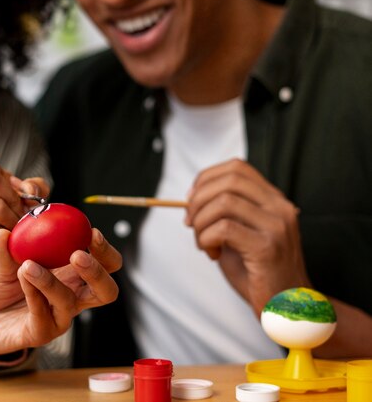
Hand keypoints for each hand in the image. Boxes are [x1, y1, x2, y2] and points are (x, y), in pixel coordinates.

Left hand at [0, 227, 120, 357]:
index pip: (105, 264)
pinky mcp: (40, 334)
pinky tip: (22, 277)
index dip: (105, 250)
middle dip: (97, 272)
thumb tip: (6, 229)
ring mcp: (58, 318)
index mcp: (72, 275)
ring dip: (51, 281)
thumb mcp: (2, 261)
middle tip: (77, 254)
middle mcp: (72, 297)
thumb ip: (9, 246)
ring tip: (29, 265)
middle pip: (106, 291)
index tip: (91, 232)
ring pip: (69, 302)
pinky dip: (33, 294)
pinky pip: (42, 316)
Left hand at [185, 159, 311, 314]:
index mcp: (274, 200)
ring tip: (203, 243)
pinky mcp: (267, 247)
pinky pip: (224, 228)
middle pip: (228, 180)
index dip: (206, 178)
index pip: (237, 168)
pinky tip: (211, 254)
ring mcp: (277, 226)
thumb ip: (223, 214)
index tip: (190, 199)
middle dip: (198, 199)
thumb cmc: (257, 273)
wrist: (286, 309)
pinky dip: (206, 239)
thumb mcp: (239, 235)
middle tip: (190, 223)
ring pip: (223, 202)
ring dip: (201, 222)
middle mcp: (280, 207)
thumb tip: (191, 199)